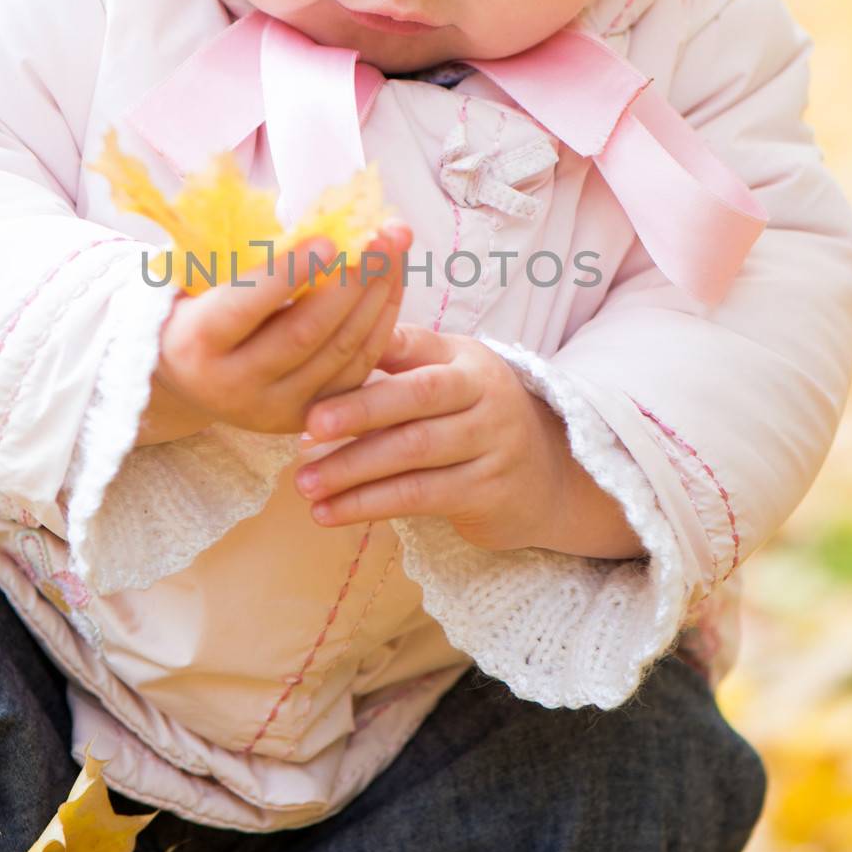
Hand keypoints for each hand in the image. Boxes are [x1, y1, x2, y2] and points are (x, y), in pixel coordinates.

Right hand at [142, 223, 413, 439]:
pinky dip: (381, 324)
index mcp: (197, 341)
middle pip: (304, 333)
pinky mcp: (307, 417)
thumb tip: (324, 221)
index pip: (246, 304)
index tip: (328, 238)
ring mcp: (273, 408)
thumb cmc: (203, 305)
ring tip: (393, 250)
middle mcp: (233, 384)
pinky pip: (357, 370)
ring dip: (375, 297)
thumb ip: (252, 255)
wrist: (192, 377)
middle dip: (350, 282)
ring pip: (339, 353)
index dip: (289, 272)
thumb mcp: (206, 279)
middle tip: (380, 238)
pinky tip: (391, 285)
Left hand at [289, 323, 576, 552]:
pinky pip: (419, 496)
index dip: (372, 349)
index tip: (321, 357)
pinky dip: (369, 505)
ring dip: (352, 469)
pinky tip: (330, 512)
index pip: (417, 344)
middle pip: (417, 398)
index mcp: (467, 359)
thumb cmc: (474, 418)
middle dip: (358, 411)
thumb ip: (398, 360)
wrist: (548, 476)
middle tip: (305, 427)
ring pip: (413, 452)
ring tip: (304, 484)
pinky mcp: (487, 492)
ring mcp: (492, 444)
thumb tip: (325, 340)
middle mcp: (486, 395)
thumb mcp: (449, 377)